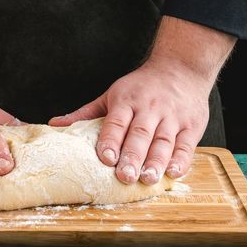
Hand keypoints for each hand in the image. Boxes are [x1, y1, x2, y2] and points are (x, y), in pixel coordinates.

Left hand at [49, 59, 209, 183]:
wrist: (180, 67)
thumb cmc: (140, 87)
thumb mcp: (111, 95)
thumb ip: (86, 113)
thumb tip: (54, 125)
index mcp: (127, 101)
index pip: (117, 122)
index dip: (111, 140)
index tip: (105, 158)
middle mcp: (150, 108)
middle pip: (140, 134)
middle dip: (132, 156)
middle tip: (124, 176)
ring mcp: (172, 117)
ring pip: (163, 141)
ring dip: (156, 162)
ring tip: (147, 179)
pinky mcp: (191, 125)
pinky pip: (186, 145)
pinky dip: (180, 160)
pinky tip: (172, 172)